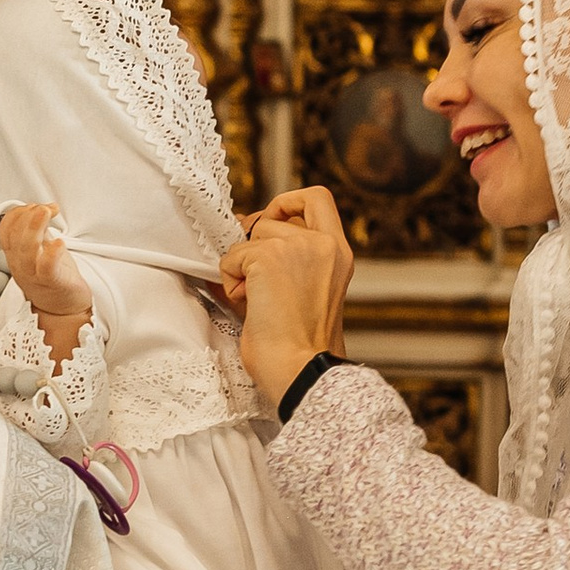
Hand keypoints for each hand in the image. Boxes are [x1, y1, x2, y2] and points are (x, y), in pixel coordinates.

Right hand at [0, 200, 93, 362]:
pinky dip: (52, 253)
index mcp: (16, 255)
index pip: (5, 229)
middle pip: (14, 236)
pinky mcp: (52, 283)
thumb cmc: (54, 279)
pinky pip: (46, 267)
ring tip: (48, 213)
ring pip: (26, 250)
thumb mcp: (41, 250)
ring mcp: (34, 274)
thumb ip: (38, 231)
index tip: (38, 206)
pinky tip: (60, 242)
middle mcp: (20, 264)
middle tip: (45, 208)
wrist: (64, 310)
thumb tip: (38, 209)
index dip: (18, 212)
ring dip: (35, 227)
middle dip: (27, 215)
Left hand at [237, 188, 353, 408]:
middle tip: (256, 281)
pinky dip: (230, 281)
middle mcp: (323, 244)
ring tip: (257, 301)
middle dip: (254, 246)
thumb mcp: (304, 288)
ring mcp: (297, 248)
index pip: (317, 198)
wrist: (300, 371)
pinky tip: (249, 305)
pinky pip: (231, 257)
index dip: (288, 202)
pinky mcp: (268, 259)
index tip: (273, 221)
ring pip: (248, 237)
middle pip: (271, 218)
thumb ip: (286, 255)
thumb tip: (243, 224)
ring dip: (242, 268)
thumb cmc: (299, 344)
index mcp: (339, 252)